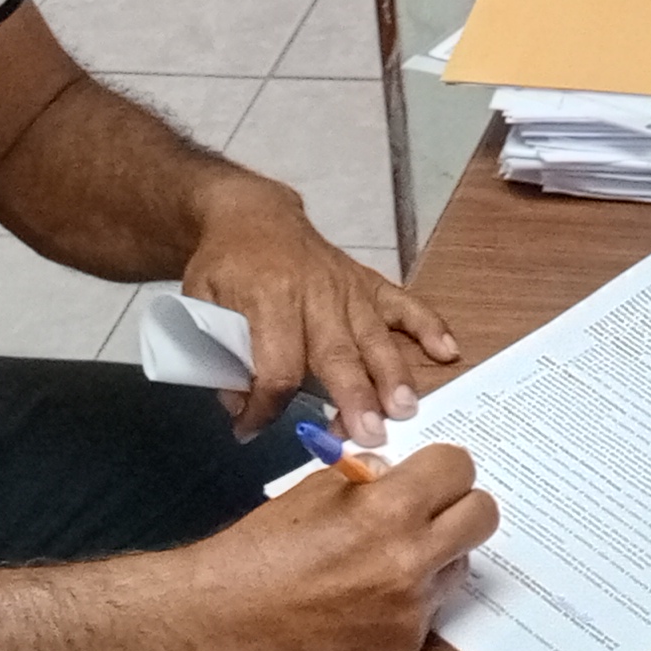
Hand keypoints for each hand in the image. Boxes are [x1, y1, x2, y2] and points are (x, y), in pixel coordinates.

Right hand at [169, 444, 495, 650]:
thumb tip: (400, 472)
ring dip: (438, 554)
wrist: (224, 622)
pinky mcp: (403, 646)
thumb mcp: (315, 490)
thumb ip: (369, 477)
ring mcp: (412, 608)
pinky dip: (411, 597)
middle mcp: (412, 559)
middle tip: (430, 509)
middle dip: (460, 505)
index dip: (441, 467)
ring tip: (390, 556)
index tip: (426, 474)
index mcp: (389, 509)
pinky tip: (368, 596)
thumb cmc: (261, 548)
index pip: (459, 467)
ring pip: (461, 565)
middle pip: (483, 515)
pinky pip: (431, 608)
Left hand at [181, 170, 460, 437]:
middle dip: (353, 397)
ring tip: (406, 410)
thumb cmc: (225, 265)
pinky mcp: (367, 281)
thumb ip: (219, 352)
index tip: (249, 430)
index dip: (266, 405)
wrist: (252, 215)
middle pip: (337, 353)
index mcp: (269, 298)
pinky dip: (428, 325)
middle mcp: (315, 293)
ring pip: (374, 336)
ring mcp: (346, 286)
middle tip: (368, 435)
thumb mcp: (201, 302)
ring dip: (391, 375)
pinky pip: (403, 303)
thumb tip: (241, 402)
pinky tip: (448, 351)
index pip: (277, 365)